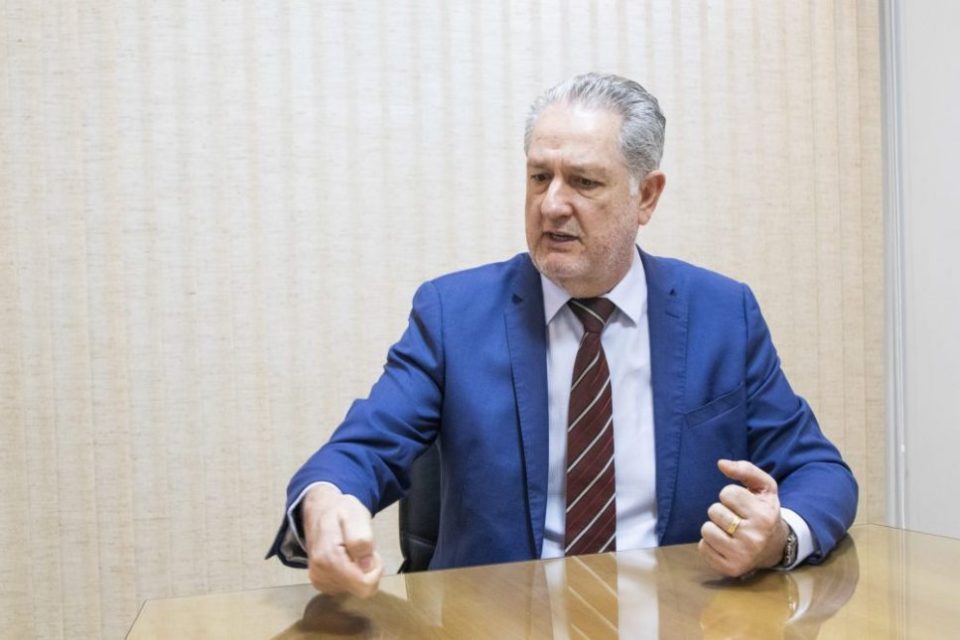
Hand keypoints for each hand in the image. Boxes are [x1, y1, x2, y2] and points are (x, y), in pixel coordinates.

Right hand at [301, 484, 383, 597]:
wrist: (319, 509)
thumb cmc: (340, 510)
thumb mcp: (356, 516)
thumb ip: (361, 540)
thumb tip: (366, 566)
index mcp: (329, 559)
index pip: (364, 585)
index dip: (375, 570)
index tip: (372, 552)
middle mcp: (320, 575)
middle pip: (360, 590)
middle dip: (368, 570)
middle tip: (364, 549)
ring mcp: (319, 580)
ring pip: (354, 589)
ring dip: (360, 571)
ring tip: (353, 550)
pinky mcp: (320, 582)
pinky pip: (345, 588)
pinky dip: (351, 575)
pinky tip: (347, 558)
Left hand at [697, 459, 788, 576]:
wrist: (775, 547)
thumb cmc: (764, 512)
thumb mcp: (764, 487)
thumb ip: (745, 469)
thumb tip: (721, 464)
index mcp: (764, 516)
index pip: (727, 493)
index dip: (731, 496)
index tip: (743, 504)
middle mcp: (754, 537)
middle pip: (714, 511)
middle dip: (722, 511)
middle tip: (737, 519)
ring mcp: (742, 555)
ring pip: (706, 530)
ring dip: (714, 527)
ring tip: (730, 531)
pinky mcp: (730, 568)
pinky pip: (703, 547)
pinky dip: (710, 543)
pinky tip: (726, 543)